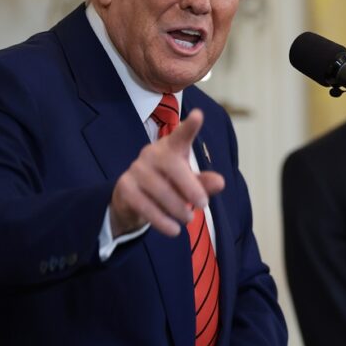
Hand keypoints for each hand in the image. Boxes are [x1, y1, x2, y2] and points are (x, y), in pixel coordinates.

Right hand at [110, 109, 224, 237]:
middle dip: (191, 187)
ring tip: (188, 219)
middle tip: (204, 205)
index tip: (199, 115)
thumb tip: (220, 182)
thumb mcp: (189, 186)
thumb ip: (204, 183)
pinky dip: (162, 220)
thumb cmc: (167, 187)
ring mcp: (136, 169)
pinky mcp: (124, 187)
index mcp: (170, 148)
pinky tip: (174, 230)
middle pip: (173, 166)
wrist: (132, 202)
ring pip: (160, 189)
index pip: (181, 135)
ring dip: (178, 208)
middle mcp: (151, 154)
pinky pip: (145, 205)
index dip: (190, 126)